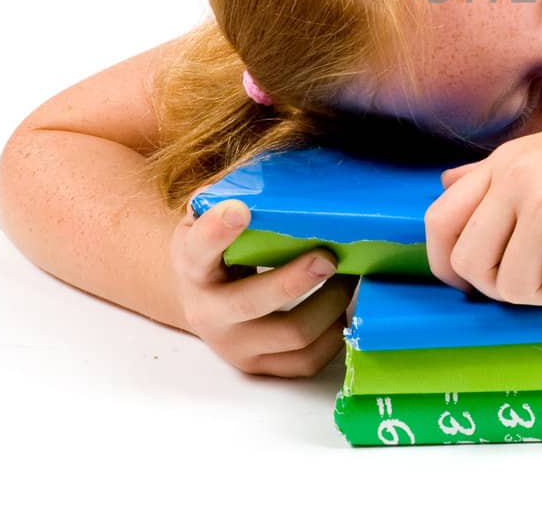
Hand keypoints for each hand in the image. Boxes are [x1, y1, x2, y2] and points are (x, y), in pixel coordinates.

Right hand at [170, 199, 357, 377]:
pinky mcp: (260, 367)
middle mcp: (208, 312)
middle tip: (328, 257)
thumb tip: (272, 174)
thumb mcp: (207, 218)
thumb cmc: (215, 249)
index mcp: (192, 266)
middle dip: (294, 281)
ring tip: (348, 277)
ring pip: (292, 334)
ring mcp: (234, 346)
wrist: (200, 299)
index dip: (217, 230)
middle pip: (253, 302)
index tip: (240, 210)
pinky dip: (333, 334)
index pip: (198, 249)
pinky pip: (307, 362)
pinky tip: (340, 308)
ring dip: (330, 304)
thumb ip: (227, 195)